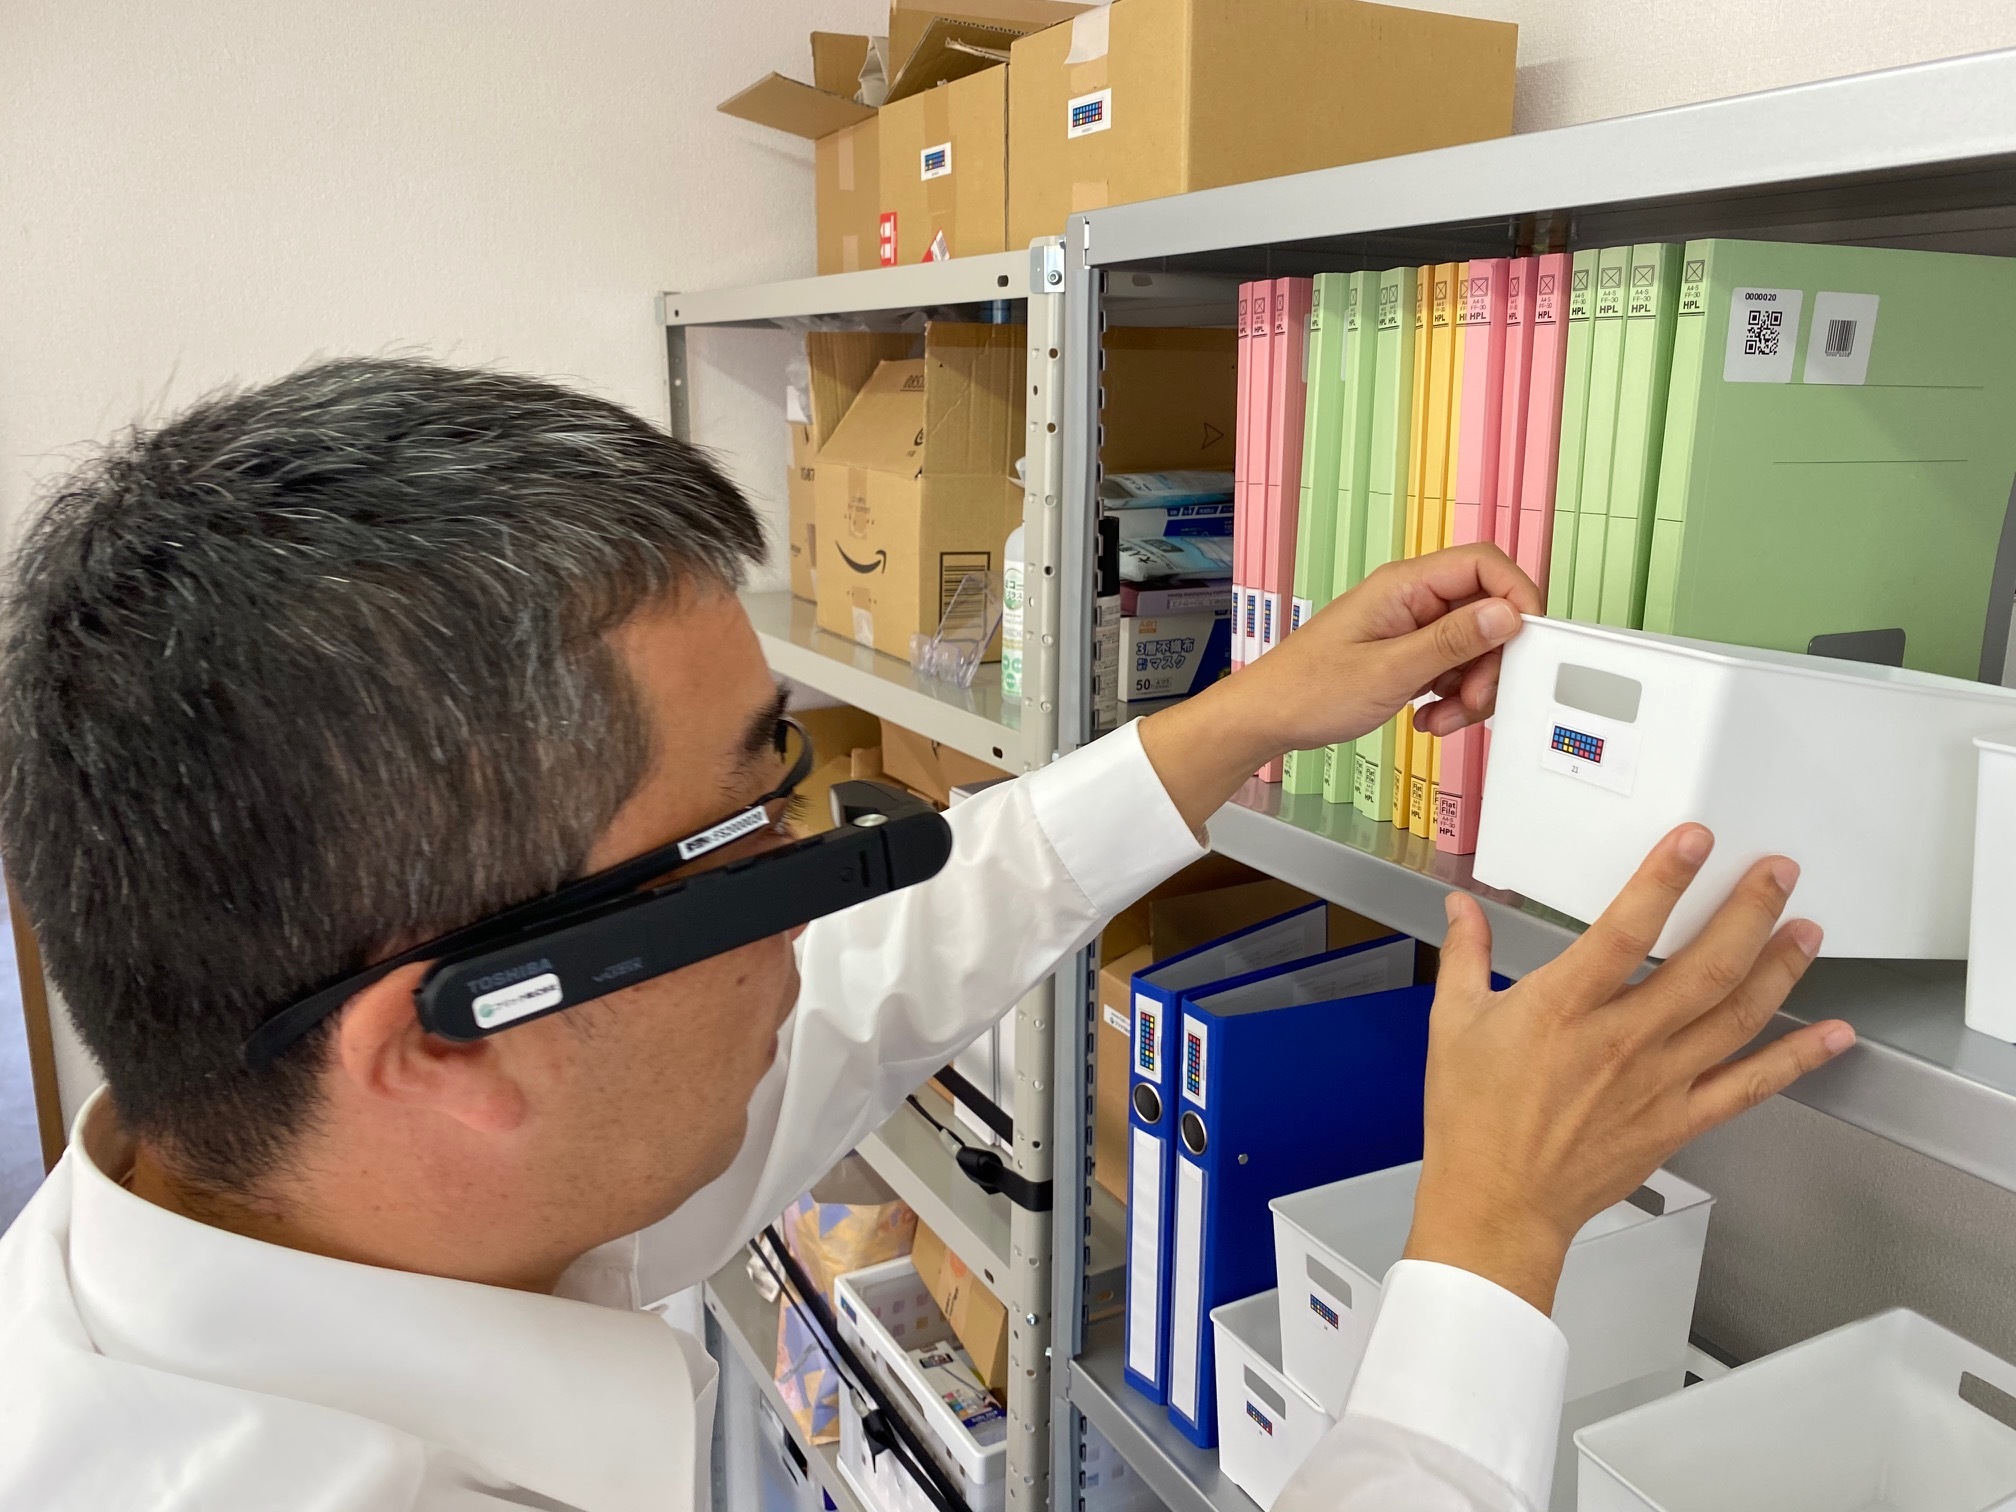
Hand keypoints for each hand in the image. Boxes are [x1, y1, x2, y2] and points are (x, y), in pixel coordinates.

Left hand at [1137, 545, 1540, 830]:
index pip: (1484, 565)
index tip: (1528, 642)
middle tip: (1474, 701)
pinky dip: (1452, 697)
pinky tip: (1430, 718)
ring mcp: (1411, 627)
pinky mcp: (1408, 654)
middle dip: (1491, 662)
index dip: (1517, 597)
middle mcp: (1412, 599)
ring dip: (1471, 688)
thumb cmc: (1308, 690)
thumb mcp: (1389, 671)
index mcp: (1405, 585)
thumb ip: (1452, 642)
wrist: (1267, 718)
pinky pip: (1452, 668)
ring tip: (1443, 718)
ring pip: (1474, 647)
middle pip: (1487, 612)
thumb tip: (1507, 615)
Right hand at [1403, 825, 1854, 1314]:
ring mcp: (1657, 1082)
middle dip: (1749, 912)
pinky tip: (1831, 1035)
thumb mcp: (1454, 1024)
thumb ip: (1466, 956)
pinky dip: (1796, 1059)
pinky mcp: (1679, 1119)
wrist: (1497, 1204)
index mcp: (1562, 1009)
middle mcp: (1620, 1041)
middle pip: (1703, 967)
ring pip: (1735, 1016)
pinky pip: (1749, 1085)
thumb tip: (1462, 907)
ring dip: (1780, 969)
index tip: (1696, 841)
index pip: (1625, 931)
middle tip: (1778, 872)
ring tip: (1807, 930)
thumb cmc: (1472, 1120)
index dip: (1664, 881)